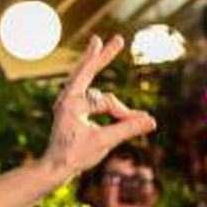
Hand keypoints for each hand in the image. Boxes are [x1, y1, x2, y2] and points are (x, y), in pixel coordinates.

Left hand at [40, 35, 156, 178]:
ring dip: (92, 61)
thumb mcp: (103, 142)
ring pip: (82, 77)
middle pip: (86, 72)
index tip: (138, 122)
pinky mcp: (68, 109)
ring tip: (96, 43)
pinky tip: (89, 66)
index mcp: (72, 105)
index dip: (123, 113)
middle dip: (101, 56)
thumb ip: (127, 130)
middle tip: (116, 38)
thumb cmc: (74, 156)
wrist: (53, 168)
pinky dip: (87, 75)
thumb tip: (152, 120)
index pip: (107, 102)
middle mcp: (66, 100)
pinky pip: (80, 86)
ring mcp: (66, 103)